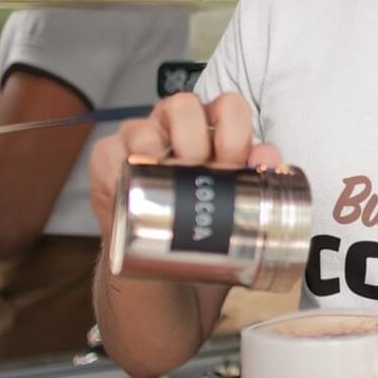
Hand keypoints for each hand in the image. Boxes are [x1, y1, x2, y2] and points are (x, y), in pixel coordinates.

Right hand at [89, 90, 281, 238]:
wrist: (164, 270)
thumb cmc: (202, 225)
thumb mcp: (234, 205)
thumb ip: (256, 181)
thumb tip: (268, 158)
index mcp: (213, 131)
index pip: (228, 106)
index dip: (233, 128)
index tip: (232, 159)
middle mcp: (175, 127)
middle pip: (183, 106)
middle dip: (194, 139)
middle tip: (198, 170)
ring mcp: (139, 140)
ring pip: (144, 127)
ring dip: (155, 149)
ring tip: (163, 172)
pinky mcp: (109, 160)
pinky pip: (110, 152)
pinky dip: (120, 166)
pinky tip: (130, 180)